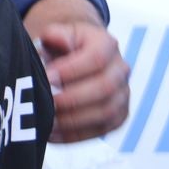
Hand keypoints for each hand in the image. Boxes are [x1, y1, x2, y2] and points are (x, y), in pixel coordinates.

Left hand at [34, 21, 129, 142]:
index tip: (47, 78)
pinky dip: (75, 135)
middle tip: (45, 103)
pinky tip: (51, 134)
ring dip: (74, 120)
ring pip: (105, 113)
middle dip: (72, 99)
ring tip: (46, 121)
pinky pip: (101, 130)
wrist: (76, 56)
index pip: (96, 59)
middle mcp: (120, 70)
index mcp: (106, 44)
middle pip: (104, 89)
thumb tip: (56, 38)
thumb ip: (54, 34)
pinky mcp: (118, 116)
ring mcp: (122, 95)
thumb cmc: (61, 46)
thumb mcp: (56, 33)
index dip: (72, 70)